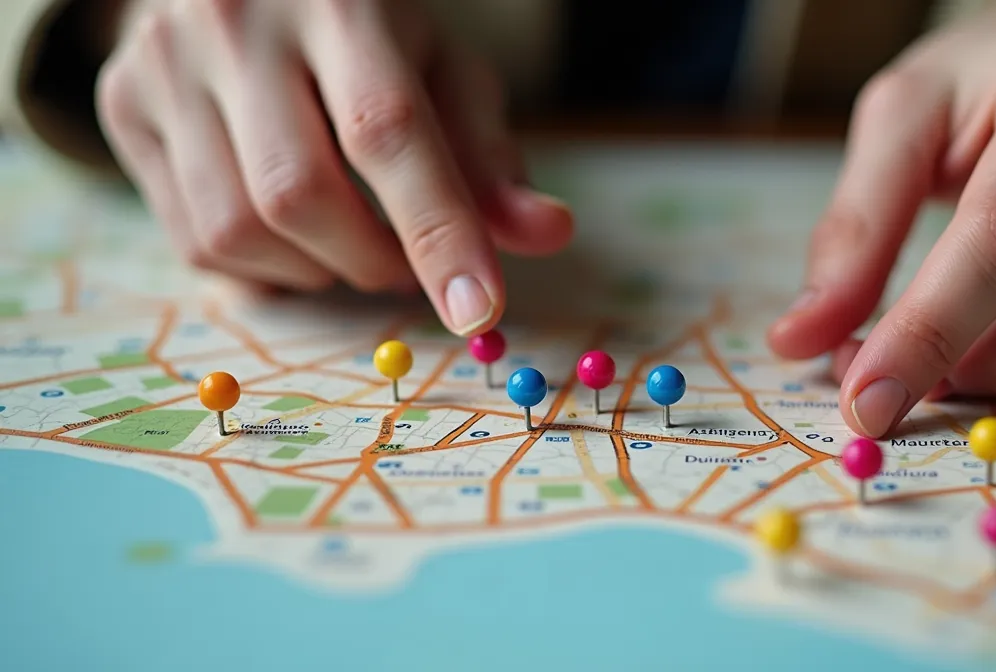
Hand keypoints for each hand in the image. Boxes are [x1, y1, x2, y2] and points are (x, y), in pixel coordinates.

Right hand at [95, 0, 571, 334]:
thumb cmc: (365, 34)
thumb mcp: (442, 74)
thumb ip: (490, 157)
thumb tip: (550, 234)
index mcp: (340, 4)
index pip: (386, 130)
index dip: (436, 230)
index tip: (478, 310)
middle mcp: (236, 24)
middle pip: (299, 194)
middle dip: (371, 259)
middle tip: (404, 264)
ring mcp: (164, 64)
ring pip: (237, 229)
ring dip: (315, 270)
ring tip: (350, 242)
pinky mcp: (121, 104)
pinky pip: (193, 239)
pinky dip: (262, 267)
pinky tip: (292, 234)